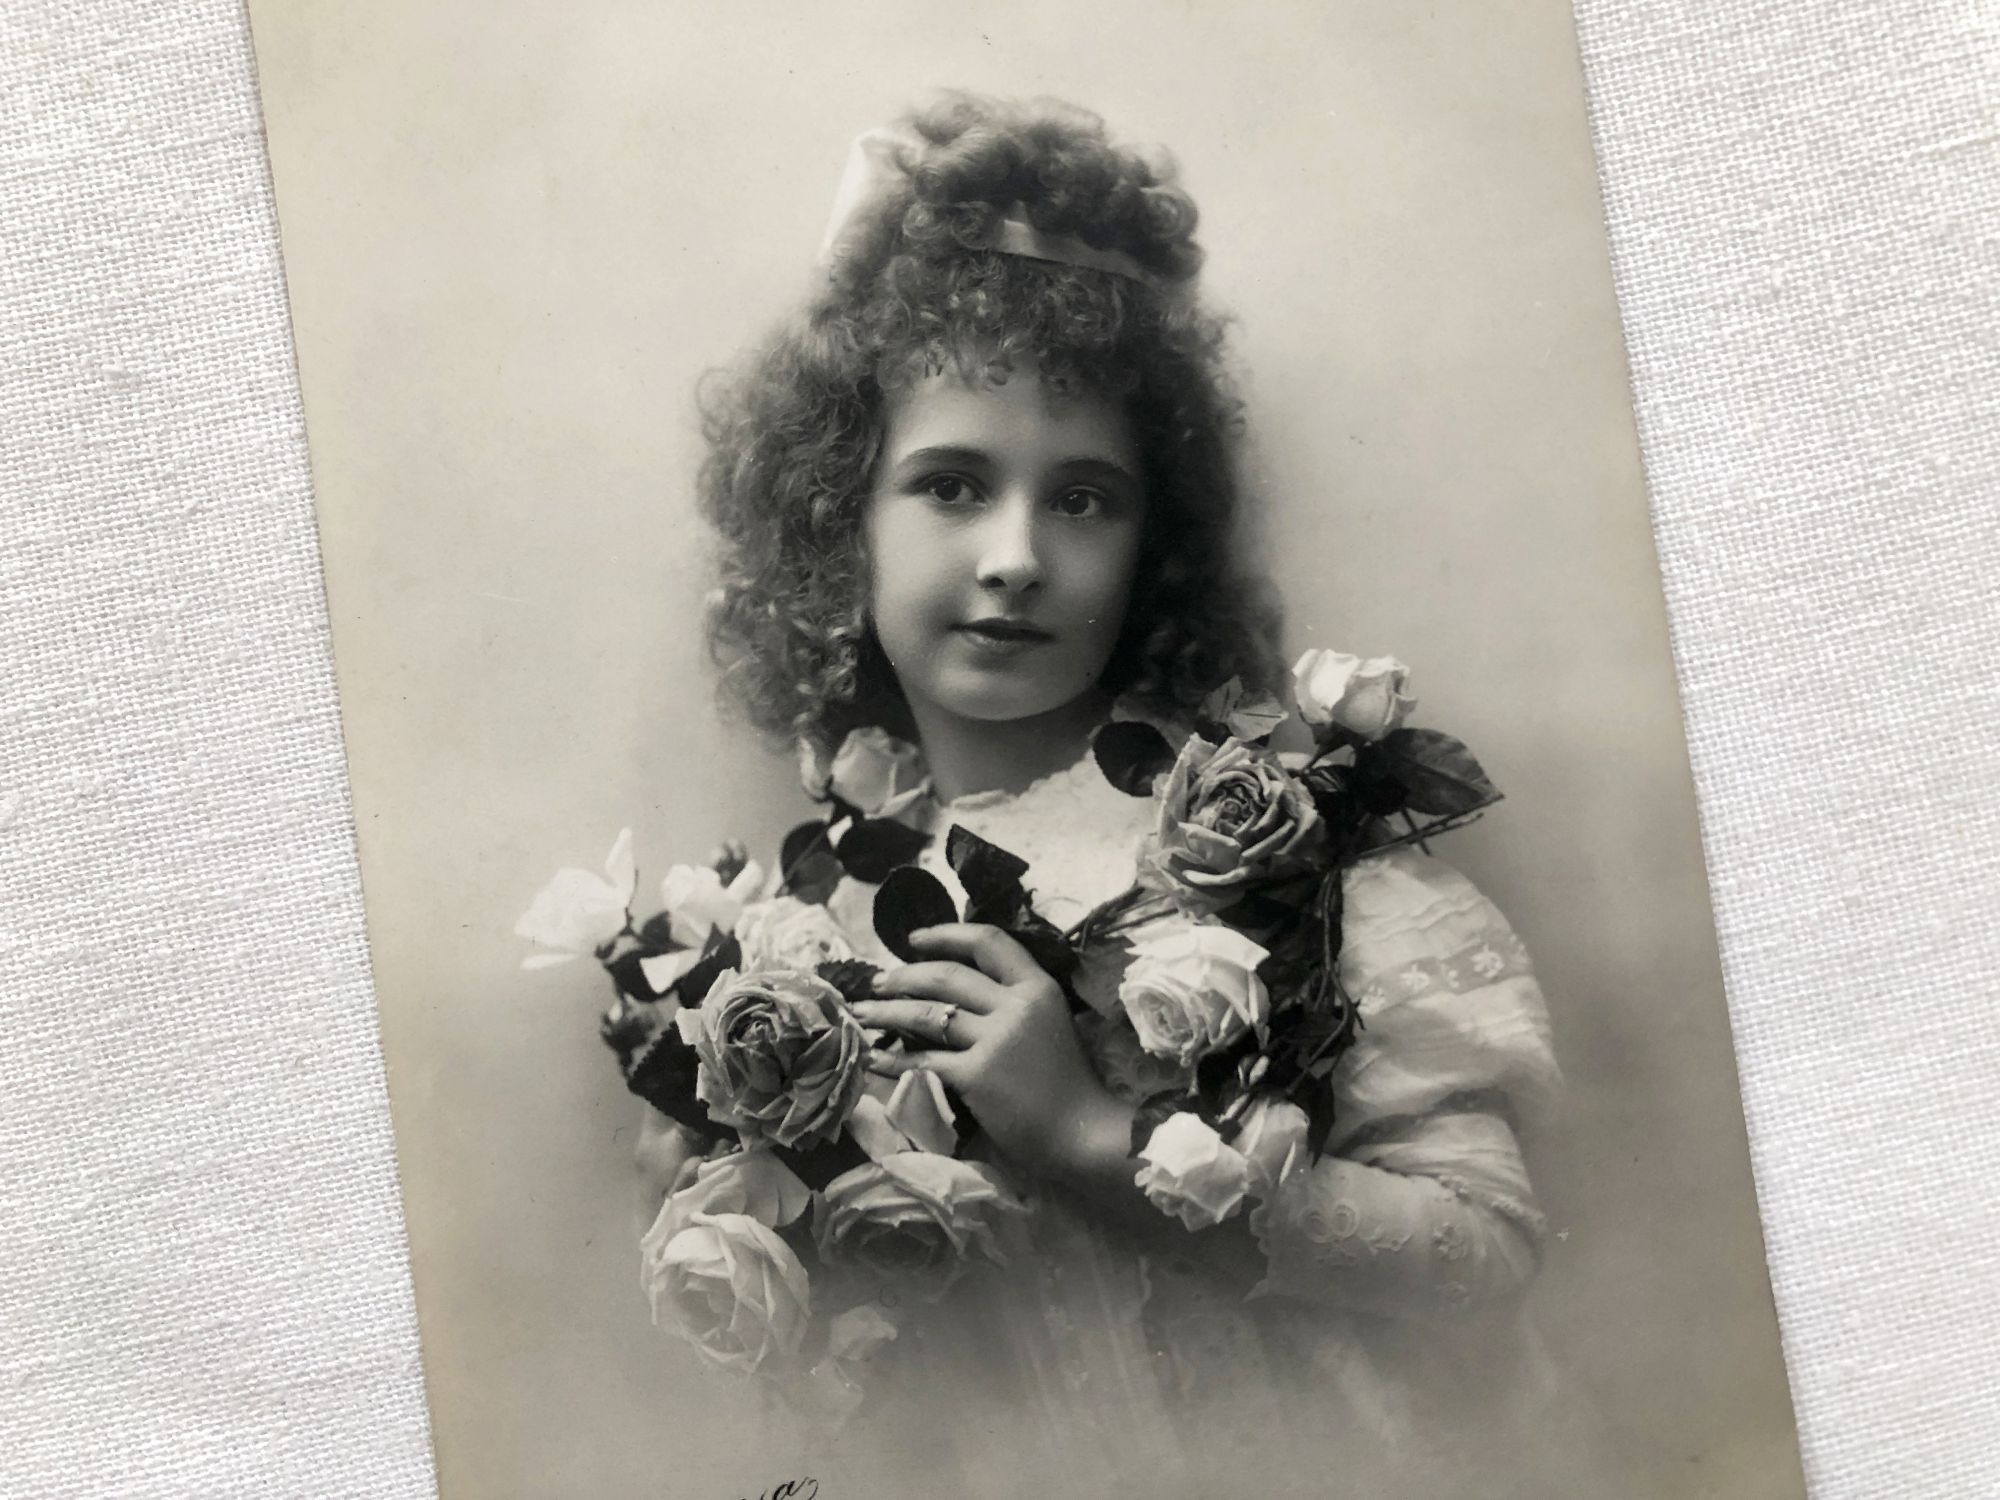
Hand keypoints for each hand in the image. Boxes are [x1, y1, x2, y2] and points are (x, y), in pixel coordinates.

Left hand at [850, 923, 1123, 1177]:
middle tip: (876, 983)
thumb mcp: (1049, 1024)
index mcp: (1037, 986)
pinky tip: (874, 1060)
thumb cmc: (1067, 1082)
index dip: (945, 934)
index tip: (913, 939)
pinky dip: (894, 1061)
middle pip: (946, 975)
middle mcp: (1016, 1005)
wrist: (1083, 1131)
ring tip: (861, 1015)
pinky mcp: (978, 1076)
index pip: (988, 941)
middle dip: (903, 975)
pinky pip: (925, 1061)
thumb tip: (957, 994)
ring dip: (886, 1012)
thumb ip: (1012, 1003)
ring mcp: (996, 1040)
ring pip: (927, 1014)